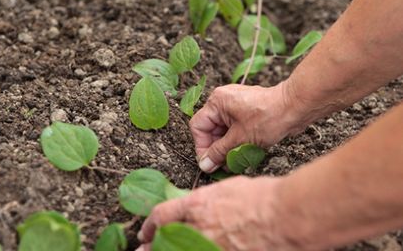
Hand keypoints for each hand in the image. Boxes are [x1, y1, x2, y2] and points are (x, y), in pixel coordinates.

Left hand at [137, 176, 300, 250]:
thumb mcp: (228, 189)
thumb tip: (200, 207)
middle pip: (164, 242)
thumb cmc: (263, 197)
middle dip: (151, 248)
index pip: (163, 215)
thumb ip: (209, 200)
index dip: (150, 225)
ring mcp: (210, 246)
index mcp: (198, 205)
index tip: (146, 231)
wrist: (287, 215)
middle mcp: (198, 228)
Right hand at [190, 83, 302, 171]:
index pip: (198, 126)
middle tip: (222, 165)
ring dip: (227, 147)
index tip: (209, 162)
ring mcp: (235, 105)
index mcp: (217, 102)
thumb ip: (219, 152)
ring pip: (222, 131)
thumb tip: (205, 164)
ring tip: (234, 161)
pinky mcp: (246, 111)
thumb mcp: (240, 139)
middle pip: (210, 129)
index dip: (202, 146)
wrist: (296, 107)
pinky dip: (236, 141)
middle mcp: (223, 100)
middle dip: (216, 148)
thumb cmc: (269, 117)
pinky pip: (234, 129)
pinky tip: (243, 152)